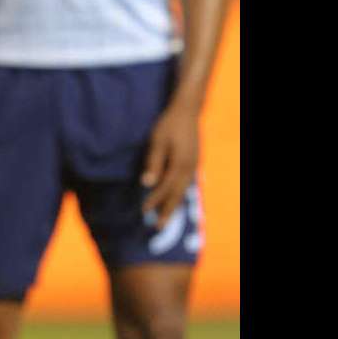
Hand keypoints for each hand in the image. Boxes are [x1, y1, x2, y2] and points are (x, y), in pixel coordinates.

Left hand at [140, 102, 198, 229]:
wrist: (187, 111)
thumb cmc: (169, 125)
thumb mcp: (158, 141)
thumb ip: (153, 163)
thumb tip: (146, 183)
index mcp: (180, 165)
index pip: (165, 188)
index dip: (154, 200)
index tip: (143, 211)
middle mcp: (189, 169)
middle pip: (177, 194)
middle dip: (167, 211)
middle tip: (158, 227)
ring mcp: (193, 166)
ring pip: (183, 190)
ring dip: (174, 204)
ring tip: (165, 216)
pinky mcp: (193, 162)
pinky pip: (186, 183)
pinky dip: (179, 193)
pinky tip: (174, 197)